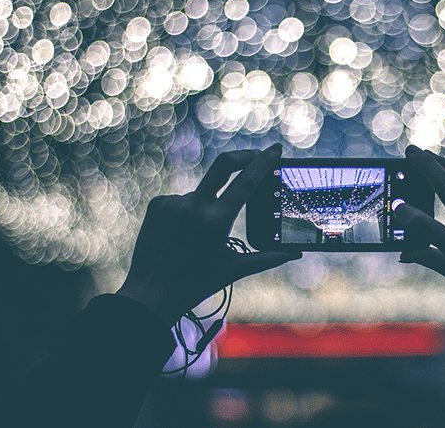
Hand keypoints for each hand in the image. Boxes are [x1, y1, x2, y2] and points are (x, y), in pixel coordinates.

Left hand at [117, 144, 300, 324]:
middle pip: (223, 164)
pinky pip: (183, 199)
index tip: (275, 150)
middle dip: (244, 155)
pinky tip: (184, 234)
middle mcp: (193, 206)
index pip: (246, 181)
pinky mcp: (158, 205)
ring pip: (203, 192)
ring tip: (202, 236)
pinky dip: (191, 211)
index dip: (264, 162)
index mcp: (216, 221)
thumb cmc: (196, 284)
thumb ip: (268, 258)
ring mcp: (173, 203)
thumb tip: (294, 252)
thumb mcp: (235, 270)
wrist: (150, 294)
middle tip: (258, 154)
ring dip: (211, 203)